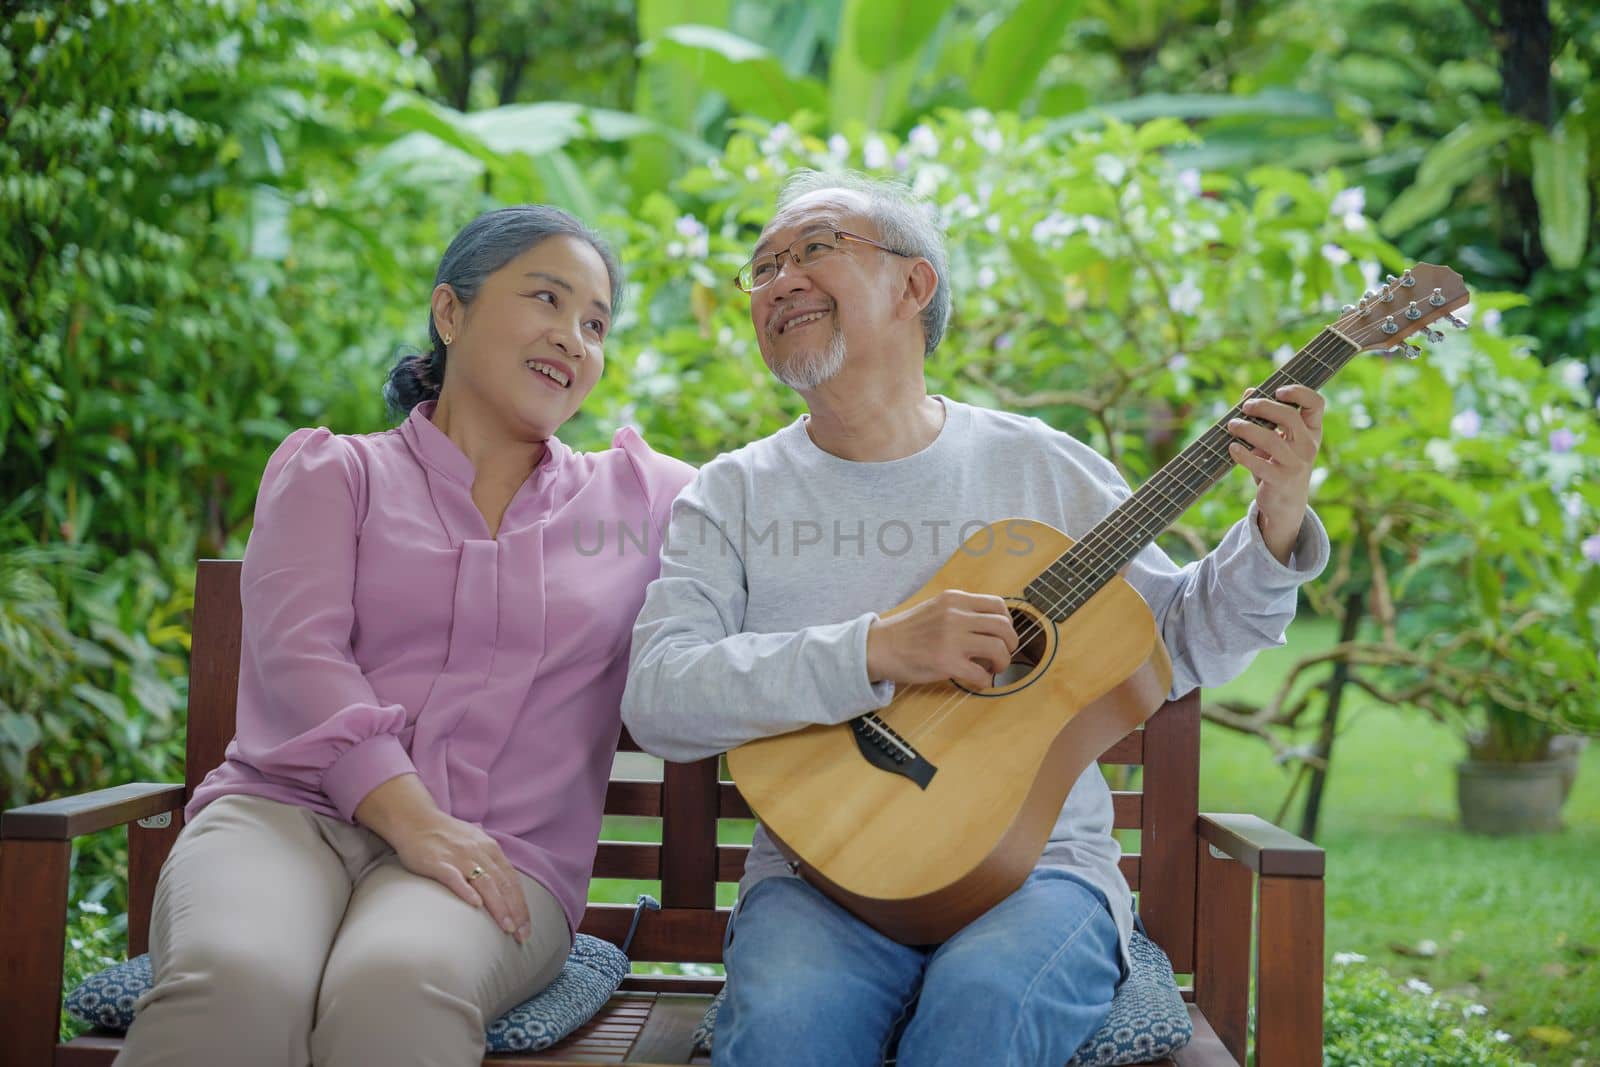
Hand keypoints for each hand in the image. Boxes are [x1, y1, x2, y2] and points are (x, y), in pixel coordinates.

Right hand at [354, 774, 530, 942]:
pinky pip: (454, 877)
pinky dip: (466, 890)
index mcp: (490, 848)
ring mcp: (458, 856)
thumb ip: (490, 857)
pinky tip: (475, 904)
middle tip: (521, 935)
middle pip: (502, 884)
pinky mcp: (437, 862)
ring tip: (506, 927)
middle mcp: (478, 851)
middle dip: (515, 911)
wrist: (414, 819)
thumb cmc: (445, 834)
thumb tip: (503, 876)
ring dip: (498, 906)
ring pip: (485, 883)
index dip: (521, 904)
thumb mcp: (475, 840)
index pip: (511, 880)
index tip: (526, 927)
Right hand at [866, 589, 1018, 688]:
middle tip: (1004, 654)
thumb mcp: (935, 609)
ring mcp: (952, 639)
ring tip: (993, 668)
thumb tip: (989, 628)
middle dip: (1011, 644)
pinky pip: (981, 674)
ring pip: (999, 648)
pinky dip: (986, 681)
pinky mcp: (947, 662)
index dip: (1007, 622)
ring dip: (1003, 661)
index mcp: (954, 600)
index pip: (998, 605)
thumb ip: (960, 612)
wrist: (879, 647)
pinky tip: (978, 680)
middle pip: (1004, 626)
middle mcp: (955, 615)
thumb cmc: (905, 632)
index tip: (1002, 634)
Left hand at [1226, 383, 1325, 563]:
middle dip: (1264, 407)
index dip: (1299, 392)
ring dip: (1247, 429)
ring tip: (1232, 425)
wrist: (1285, 504)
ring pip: (1271, 440)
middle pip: (1289, 417)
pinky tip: (1232, 448)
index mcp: (1312, 432)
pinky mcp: (1280, 480)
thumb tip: (1248, 392)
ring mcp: (1296, 464)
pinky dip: (1242, 454)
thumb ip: (1265, 416)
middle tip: (1245, 406)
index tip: (1277, 391)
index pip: (1316, 404)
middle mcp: (1308, 446)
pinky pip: (1259, 464)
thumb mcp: (1276, 439)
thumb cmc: (1278, 464)